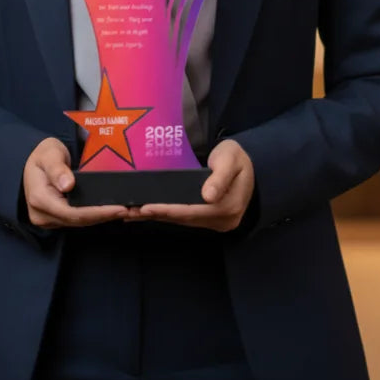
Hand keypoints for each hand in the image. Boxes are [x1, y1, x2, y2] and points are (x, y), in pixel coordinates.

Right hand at [23, 137, 128, 227]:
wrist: (35, 160)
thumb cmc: (43, 154)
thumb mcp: (49, 154)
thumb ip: (57, 168)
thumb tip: (68, 185)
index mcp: (39, 199)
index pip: (72, 212)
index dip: (97, 212)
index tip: (117, 208)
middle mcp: (43, 214)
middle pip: (78, 220)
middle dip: (104, 216)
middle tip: (128, 210)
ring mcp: (49, 218)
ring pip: (79, 222)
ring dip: (102, 217)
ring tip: (124, 211)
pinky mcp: (57, 218)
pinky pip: (77, 218)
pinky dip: (95, 215)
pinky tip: (110, 211)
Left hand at [127, 139, 255, 231]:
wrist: (251, 164)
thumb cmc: (238, 157)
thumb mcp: (231, 160)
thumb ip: (220, 177)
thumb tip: (207, 196)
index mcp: (228, 207)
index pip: (191, 211)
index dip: (167, 210)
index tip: (146, 207)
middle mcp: (221, 220)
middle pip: (183, 219)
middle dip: (156, 215)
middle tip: (129, 212)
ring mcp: (216, 222)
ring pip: (182, 220)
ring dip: (157, 217)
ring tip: (132, 214)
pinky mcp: (209, 219)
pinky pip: (185, 218)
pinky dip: (166, 215)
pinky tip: (149, 213)